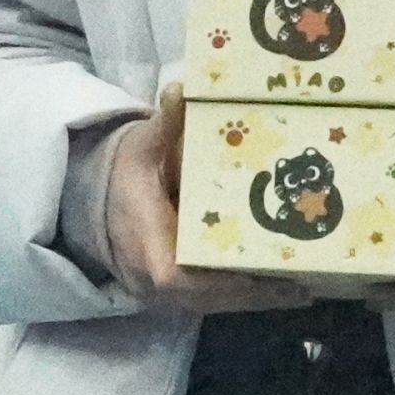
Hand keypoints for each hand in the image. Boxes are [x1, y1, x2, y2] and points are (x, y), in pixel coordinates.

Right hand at [104, 87, 304, 314]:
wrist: (89, 201)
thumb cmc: (119, 177)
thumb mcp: (140, 150)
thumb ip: (162, 125)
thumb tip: (180, 88)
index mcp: (147, 251)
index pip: (183, 281)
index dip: (228, 287)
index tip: (268, 281)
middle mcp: (154, 284)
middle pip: (212, 301)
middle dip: (258, 296)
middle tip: (304, 288)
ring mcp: (161, 295)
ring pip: (214, 305)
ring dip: (255, 299)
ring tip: (301, 288)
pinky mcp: (171, 294)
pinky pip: (211, 301)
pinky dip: (242, 295)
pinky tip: (276, 287)